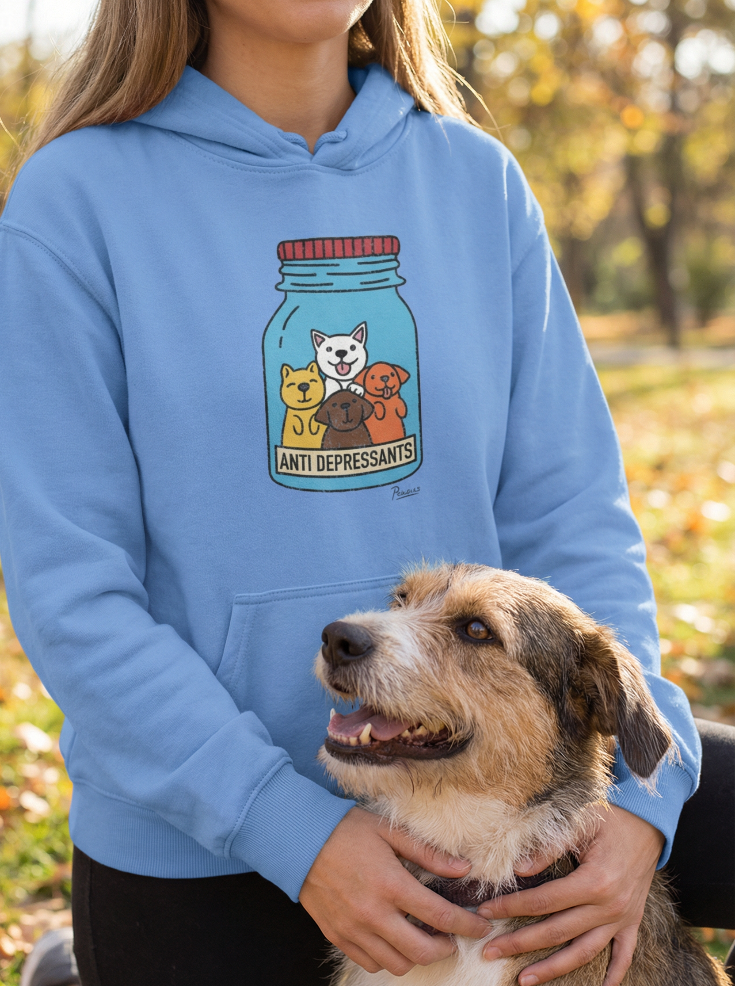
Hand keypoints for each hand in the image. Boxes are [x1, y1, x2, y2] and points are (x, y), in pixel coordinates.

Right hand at [300, 807, 490, 975]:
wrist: (298, 841)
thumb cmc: (346, 831)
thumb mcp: (389, 832)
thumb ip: (428, 853)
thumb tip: (463, 868)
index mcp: (391, 884)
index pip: (441, 916)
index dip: (468, 925)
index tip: (481, 925)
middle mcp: (374, 914)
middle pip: (422, 951)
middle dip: (446, 948)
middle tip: (452, 936)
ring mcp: (354, 929)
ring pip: (397, 964)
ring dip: (416, 955)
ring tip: (422, 936)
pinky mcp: (338, 937)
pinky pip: (371, 963)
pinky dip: (388, 958)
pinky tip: (393, 938)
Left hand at [477, 806, 663, 985]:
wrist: (650, 822)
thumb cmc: (611, 819)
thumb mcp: (580, 822)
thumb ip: (549, 846)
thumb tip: (518, 869)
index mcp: (594, 881)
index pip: (542, 902)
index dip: (511, 907)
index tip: (486, 912)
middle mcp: (609, 906)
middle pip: (556, 932)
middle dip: (519, 943)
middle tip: (489, 951)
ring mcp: (622, 918)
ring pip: (583, 953)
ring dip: (553, 969)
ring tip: (524, 980)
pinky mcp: (632, 921)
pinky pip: (623, 956)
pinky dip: (613, 975)